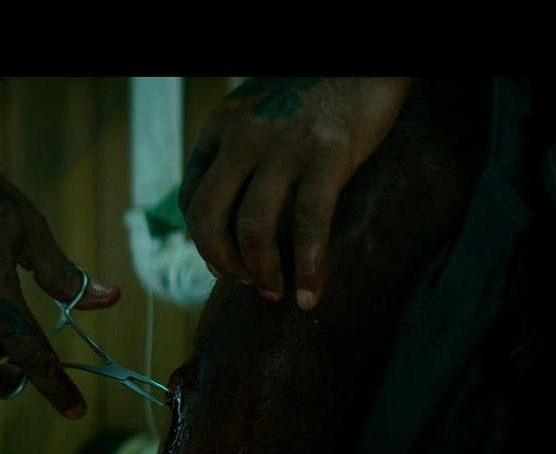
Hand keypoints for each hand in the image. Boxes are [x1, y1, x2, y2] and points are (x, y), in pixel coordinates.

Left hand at [179, 77, 409, 309]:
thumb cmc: (315, 91)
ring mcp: (284, 147)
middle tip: (247, 284)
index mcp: (220, 127)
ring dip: (261, 272)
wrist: (364, 58)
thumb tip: (236, 210)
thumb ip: (240, 151)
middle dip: (222, 263)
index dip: (203, 243)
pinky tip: (311, 294)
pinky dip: (309, 267)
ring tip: (276, 292)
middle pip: (208, 218)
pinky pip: (310, 223)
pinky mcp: (329, 155)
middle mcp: (242, 137)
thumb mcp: (257, 112)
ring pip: (253, 228)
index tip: (225, 265)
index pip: (190, 199)